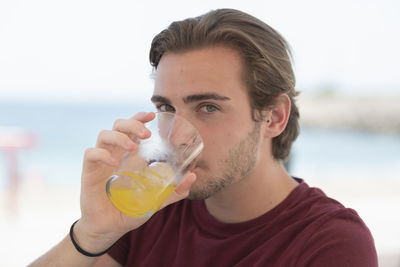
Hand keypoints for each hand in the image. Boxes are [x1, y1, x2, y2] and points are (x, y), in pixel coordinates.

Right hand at [74, 112, 196, 252]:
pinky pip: (91, 153)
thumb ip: (173, 191)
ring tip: (132, 148)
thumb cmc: (130, 210)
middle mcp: (115, 154)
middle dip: (132, 123)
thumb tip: (193, 178)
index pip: (131, 128)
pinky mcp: (89, 172)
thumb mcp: (156, 200)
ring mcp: (101, 161)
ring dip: (119, 137)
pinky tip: (114, 163)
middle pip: (118, 125)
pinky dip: (102, 154)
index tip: (152, 114)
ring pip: (104, 134)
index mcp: (129, 156)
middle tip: (146, 133)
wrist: (110, 228)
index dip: (139, 117)